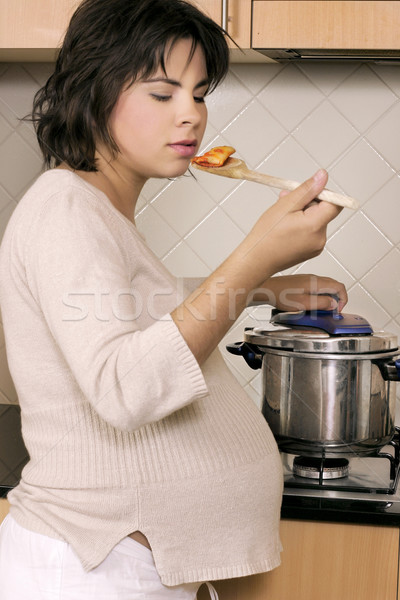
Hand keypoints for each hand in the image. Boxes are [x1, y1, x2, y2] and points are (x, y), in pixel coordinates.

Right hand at [235, 169, 341, 287]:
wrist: (256, 260)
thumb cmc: (266, 235)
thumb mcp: (285, 205)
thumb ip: (307, 190)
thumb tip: (323, 176)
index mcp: (315, 225)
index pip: (335, 203)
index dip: (324, 193)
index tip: (309, 191)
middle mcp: (320, 238)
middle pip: (324, 211)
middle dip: (307, 202)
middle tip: (286, 200)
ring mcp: (317, 247)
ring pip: (316, 221)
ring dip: (303, 214)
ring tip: (283, 216)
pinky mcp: (311, 251)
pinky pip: (311, 232)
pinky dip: (302, 226)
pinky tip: (286, 227)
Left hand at [252, 274, 347, 312]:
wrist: (267, 289)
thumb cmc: (281, 295)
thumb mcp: (304, 304)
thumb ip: (321, 303)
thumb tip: (333, 304)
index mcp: (317, 282)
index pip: (339, 287)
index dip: (343, 299)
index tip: (338, 309)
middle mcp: (314, 278)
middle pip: (334, 286)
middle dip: (337, 299)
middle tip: (332, 311)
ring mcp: (308, 279)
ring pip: (326, 287)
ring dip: (328, 298)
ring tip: (322, 309)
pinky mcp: (303, 282)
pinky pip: (317, 287)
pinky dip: (320, 295)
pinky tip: (313, 304)